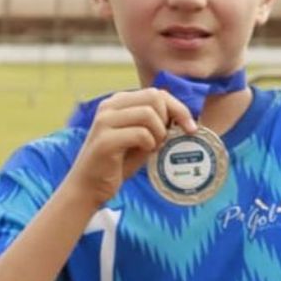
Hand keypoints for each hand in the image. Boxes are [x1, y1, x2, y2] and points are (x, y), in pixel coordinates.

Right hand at [63, 88, 196, 207]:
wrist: (89, 187)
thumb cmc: (118, 163)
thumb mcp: (141, 138)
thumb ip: (156, 124)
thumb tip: (183, 118)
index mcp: (118, 102)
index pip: (156, 93)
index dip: (178, 108)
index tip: (191, 127)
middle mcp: (109, 106)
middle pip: (154, 97)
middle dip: (169, 118)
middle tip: (167, 139)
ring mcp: (105, 121)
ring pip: (148, 114)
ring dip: (158, 133)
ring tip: (152, 147)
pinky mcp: (105, 140)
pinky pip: (141, 134)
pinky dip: (149, 145)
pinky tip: (142, 153)